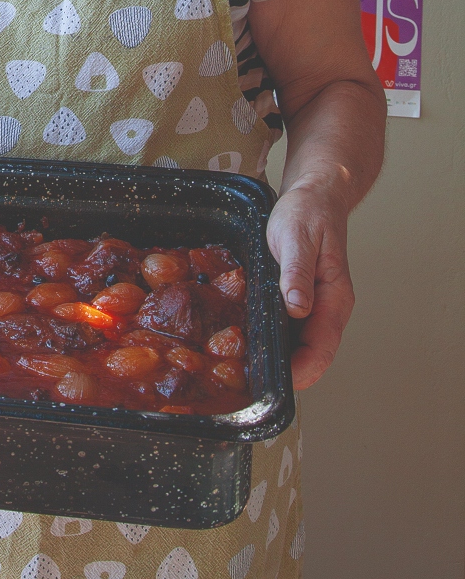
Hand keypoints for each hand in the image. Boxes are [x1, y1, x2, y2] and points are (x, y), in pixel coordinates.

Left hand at [266, 182, 355, 390]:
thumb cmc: (309, 212)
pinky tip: (249, 338)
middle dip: (285, 374)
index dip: (301, 372)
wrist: (315, 195)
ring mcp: (314, 307)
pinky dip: (273, 337)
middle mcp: (327, 309)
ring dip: (278, 358)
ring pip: (298, 345)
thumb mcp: (298, 237)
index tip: (276, 383)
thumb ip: (298, 273)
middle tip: (249, 381)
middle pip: (310, 356)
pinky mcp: (300, 300)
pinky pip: (288, 328)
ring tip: (243, 367)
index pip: (321, 350)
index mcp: (335, 299)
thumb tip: (298, 308)